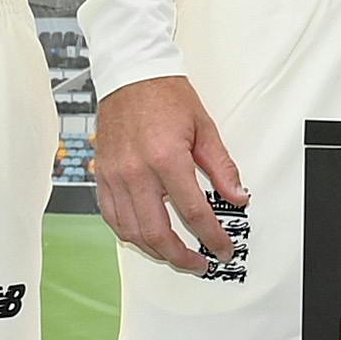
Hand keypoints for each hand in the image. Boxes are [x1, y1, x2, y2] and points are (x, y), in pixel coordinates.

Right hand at [93, 75, 250, 280]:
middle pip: (157, 233)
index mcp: (167, 158)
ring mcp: (115, 176)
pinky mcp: (102, 176)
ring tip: (175, 255)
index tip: (223, 248)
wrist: (130, 76)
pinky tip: (145, 237)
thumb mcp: (205, 128)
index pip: (194, 213)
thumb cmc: (165, 96)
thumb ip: (222, 168)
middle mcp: (136, 171)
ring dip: (155, 251)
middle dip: (181, 256)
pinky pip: (112, 217)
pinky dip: (129, 234)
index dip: (212, 237)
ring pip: (131, 232)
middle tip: (199, 263)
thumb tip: (238, 197)